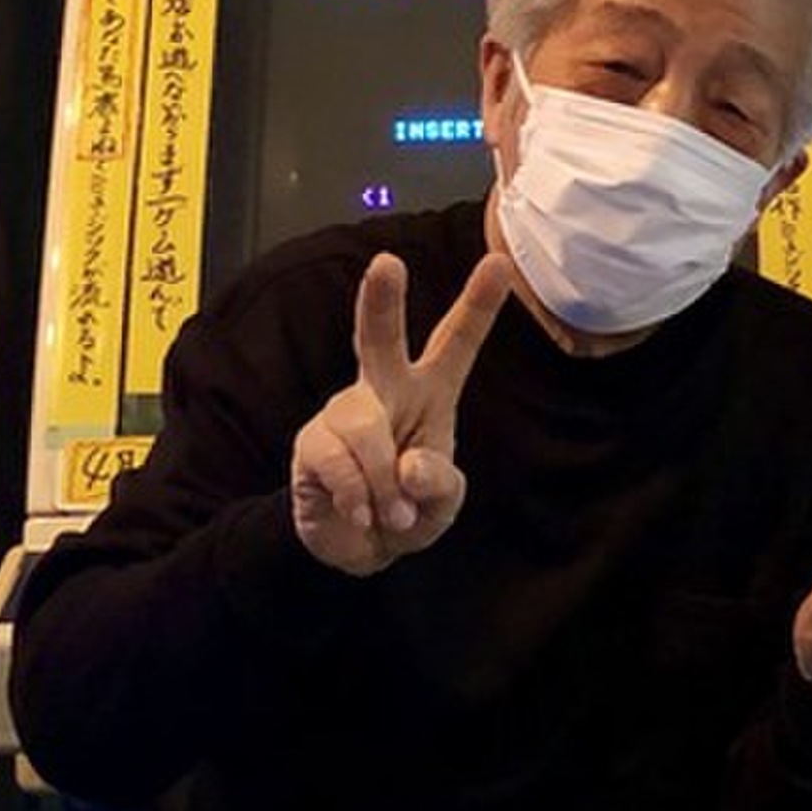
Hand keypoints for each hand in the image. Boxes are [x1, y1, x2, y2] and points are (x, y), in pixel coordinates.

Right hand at [290, 250, 511, 576]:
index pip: (456, 342)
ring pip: (361, 424)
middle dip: (382, 300)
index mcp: (432, 392)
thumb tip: (407, 466)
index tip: (500, 264)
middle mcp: (385, 390)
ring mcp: (344, 413)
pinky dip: (357, 496)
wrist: (361, 547)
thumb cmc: (412, 509)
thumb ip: (439, 483)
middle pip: (378, 338)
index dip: (478, 305)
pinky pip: (335, 460)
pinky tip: (362, 513)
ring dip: (382, 480)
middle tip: (387, 263)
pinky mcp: (312, 443)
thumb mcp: (444, 503)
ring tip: (394, 513)